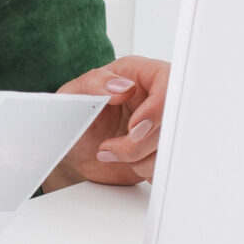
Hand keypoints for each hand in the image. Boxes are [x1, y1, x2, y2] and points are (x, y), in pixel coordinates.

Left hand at [51, 55, 170, 185]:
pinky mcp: (164, 149)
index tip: (134, 127)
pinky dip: (145, 168)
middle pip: (172, 119)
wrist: (74, 150)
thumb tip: (124, 87)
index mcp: (140, 74)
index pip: (168, 83)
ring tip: (110, 151)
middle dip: (141, 141)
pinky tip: (125, 162)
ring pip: (171, 144)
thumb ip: (93, 83)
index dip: (156, 108)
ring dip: (138, 157)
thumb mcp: (72, 94)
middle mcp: (157, 97)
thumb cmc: (73, 116)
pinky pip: (168, 162)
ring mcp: (163, 124)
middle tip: (110, 146)